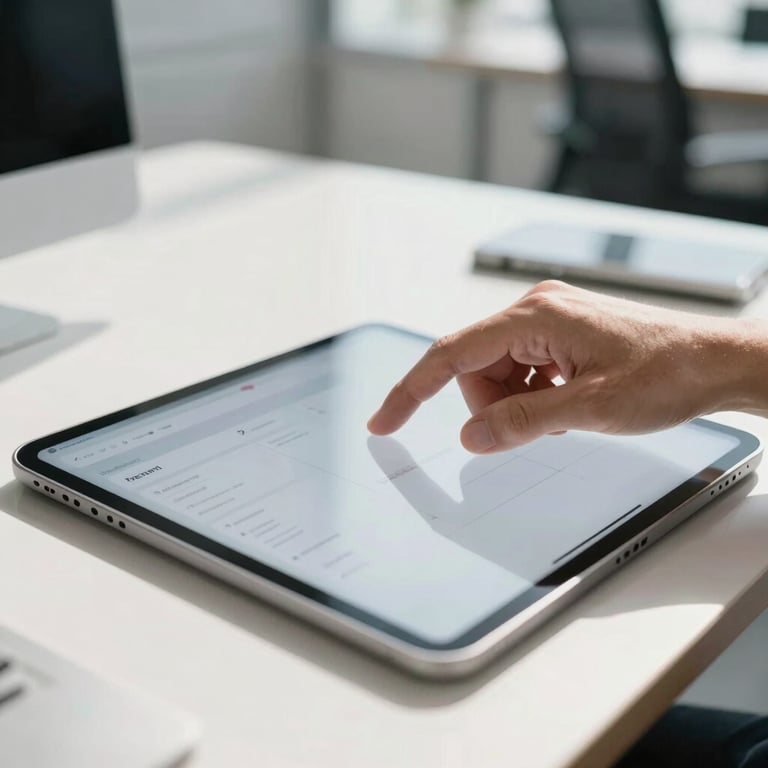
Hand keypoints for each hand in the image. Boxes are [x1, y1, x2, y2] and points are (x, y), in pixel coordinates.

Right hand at [368, 281, 767, 452]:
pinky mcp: (560, 333)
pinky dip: (532, 396)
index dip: (411, 390)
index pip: (451, 354)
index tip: (384, 420)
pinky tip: (566, 404)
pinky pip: (521, 371)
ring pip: (497, 374)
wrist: (714, 361)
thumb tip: (472, 437)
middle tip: (536, 427)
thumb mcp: (590, 408)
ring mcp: (548, 319)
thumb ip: (523, 422)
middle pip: (475, 368)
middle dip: (491, 406)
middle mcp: (535, 309)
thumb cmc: (666, 372)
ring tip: (563, 413)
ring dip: (516, 404)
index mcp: (535, 316)